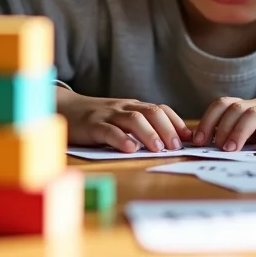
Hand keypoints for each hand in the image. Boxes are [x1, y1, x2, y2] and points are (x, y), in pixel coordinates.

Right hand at [56, 88, 191, 152]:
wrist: (65, 108)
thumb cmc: (97, 119)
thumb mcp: (121, 120)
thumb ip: (141, 127)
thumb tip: (169, 143)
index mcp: (134, 107)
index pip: (161, 109)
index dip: (177, 122)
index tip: (190, 138)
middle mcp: (124, 108)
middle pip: (151, 112)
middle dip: (167, 128)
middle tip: (176, 146)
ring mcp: (108, 115)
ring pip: (133, 119)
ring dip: (149, 133)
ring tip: (159, 148)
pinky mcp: (92, 125)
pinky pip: (109, 130)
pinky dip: (121, 139)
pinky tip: (130, 149)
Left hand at [192, 94, 255, 150]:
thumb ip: (251, 135)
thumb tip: (219, 150)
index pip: (224, 104)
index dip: (208, 120)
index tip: (197, 140)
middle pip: (235, 107)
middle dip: (219, 127)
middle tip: (211, 147)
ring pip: (254, 113)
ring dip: (239, 131)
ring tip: (230, 150)